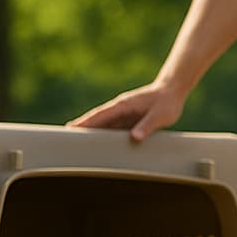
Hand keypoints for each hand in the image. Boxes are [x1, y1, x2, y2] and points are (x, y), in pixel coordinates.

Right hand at [68, 81, 186, 142]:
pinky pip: (112, 128)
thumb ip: (147, 126)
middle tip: (65, 136)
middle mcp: (119, 109)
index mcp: (124, 105)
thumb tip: (134, 138)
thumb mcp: (160, 116)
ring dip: (91, 132)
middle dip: (81, 127)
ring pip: (103, 124)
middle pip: (96, 119)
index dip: (86, 122)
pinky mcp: (127, 119)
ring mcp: (122, 113)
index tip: (72, 128)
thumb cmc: (167, 103)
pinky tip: (97, 144)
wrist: (172, 92)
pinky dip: (103, 135)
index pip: (100, 115)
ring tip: (76, 143)